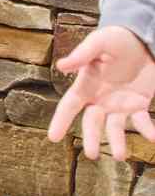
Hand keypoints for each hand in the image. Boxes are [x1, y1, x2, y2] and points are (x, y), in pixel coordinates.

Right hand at [47, 26, 154, 160]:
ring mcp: (120, 103)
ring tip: (121, 156)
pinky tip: (154, 138)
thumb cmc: (118, 39)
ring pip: (115, 128)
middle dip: (92, 139)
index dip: (60, 121)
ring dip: (117, 142)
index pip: (69, 106)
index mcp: (86, 85)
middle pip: (92, 123)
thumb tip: (61, 66)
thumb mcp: (99, 42)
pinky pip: (142, 122)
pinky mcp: (140, 103)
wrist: (144, 39)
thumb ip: (82, 55)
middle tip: (92, 155)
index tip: (52, 138)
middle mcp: (100, 99)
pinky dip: (148, 131)